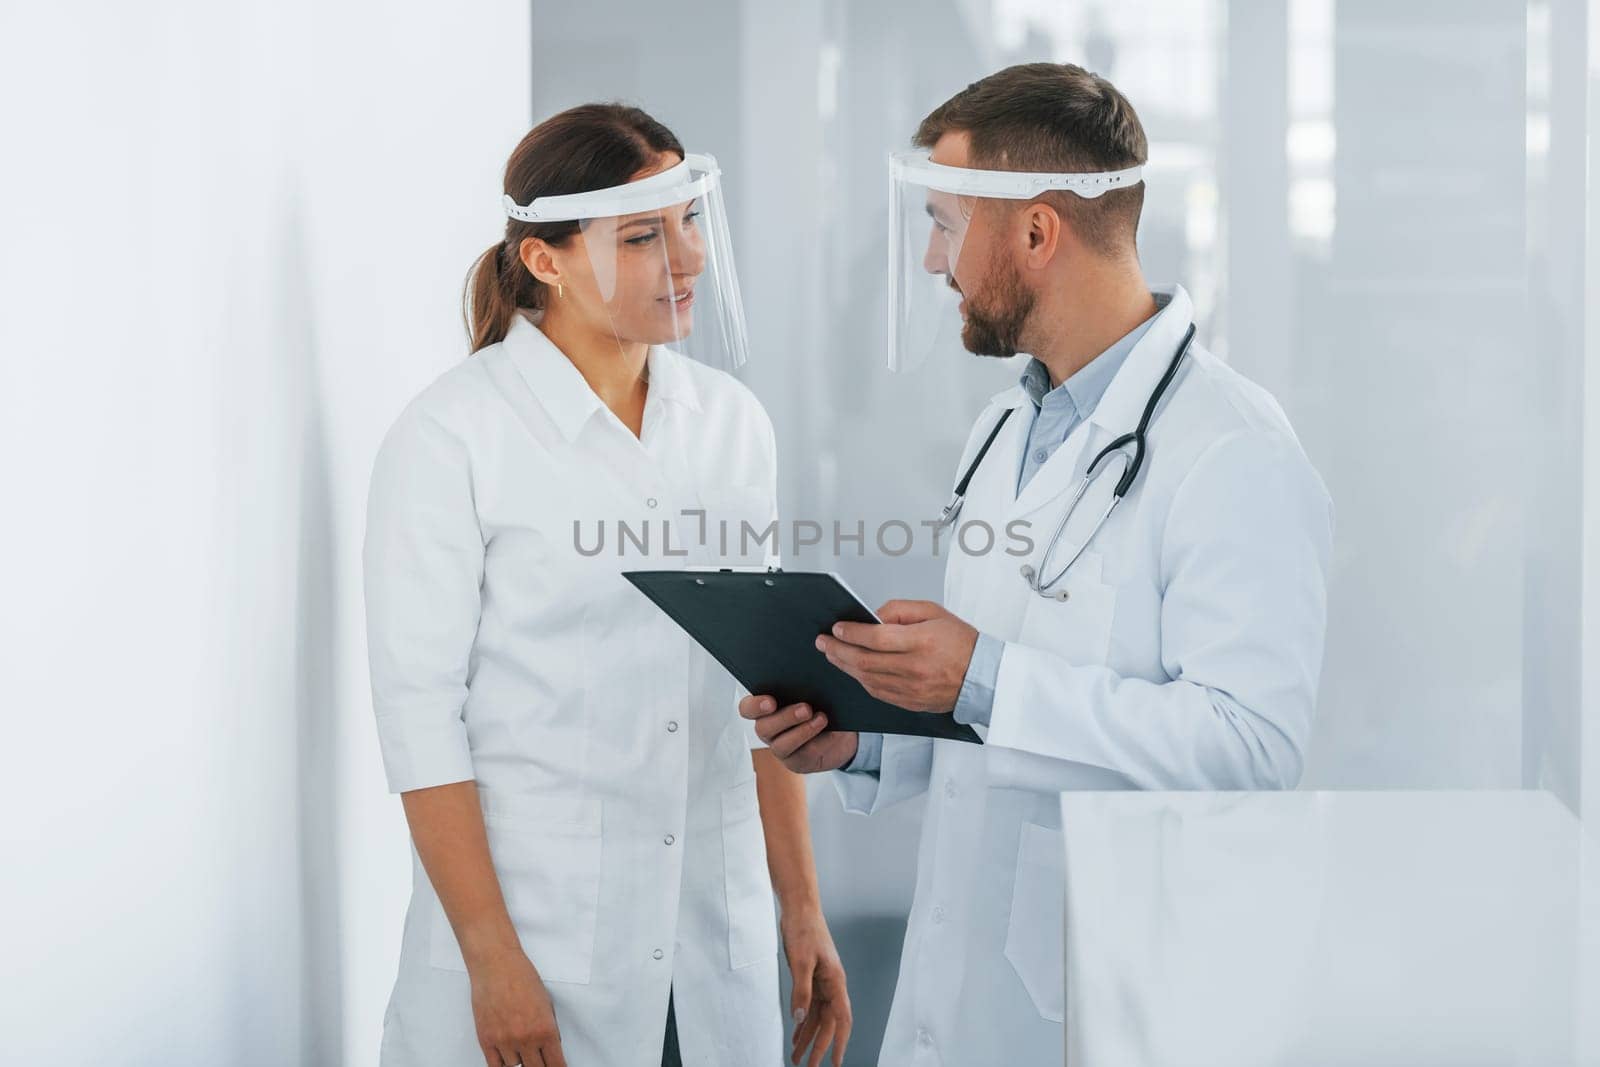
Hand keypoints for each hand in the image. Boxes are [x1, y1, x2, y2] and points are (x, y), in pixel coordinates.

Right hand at [467, 944, 566, 1066]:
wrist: (496, 964)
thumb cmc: (522, 977)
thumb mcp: (546, 1003)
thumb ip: (549, 1028)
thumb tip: (551, 1048)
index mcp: (545, 1029)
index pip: (556, 1064)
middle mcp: (526, 1039)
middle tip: (540, 1062)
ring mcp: (504, 1041)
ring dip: (520, 1062)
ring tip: (522, 1054)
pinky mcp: (486, 1040)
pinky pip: (495, 1066)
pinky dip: (503, 1064)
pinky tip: (507, 1060)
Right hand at [740, 694, 859, 773]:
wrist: (839, 733)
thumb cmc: (821, 705)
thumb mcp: (813, 691)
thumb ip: (804, 685)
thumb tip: (813, 677)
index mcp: (765, 708)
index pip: (748, 708)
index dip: (755, 706)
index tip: (771, 701)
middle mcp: (769, 729)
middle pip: (764, 727)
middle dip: (785, 717)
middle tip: (806, 708)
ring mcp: (781, 748)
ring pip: (781, 745)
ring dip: (802, 731)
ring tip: (822, 718)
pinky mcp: (797, 762)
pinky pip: (805, 755)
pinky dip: (821, 742)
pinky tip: (833, 732)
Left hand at [781, 907, 851, 1066]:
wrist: (800, 908)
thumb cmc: (804, 930)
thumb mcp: (800, 962)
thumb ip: (801, 991)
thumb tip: (799, 1019)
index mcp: (835, 982)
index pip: (841, 1020)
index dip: (839, 1043)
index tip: (835, 1063)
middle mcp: (832, 985)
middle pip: (828, 1023)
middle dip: (818, 1047)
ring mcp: (822, 982)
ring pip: (817, 1017)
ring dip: (808, 1037)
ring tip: (796, 1056)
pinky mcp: (811, 978)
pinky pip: (809, 1006)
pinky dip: (803, 1022)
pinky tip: (796, 1034)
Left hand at [814, 599, 978, 713]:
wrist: (983, 677)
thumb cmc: (961, 642)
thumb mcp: (933, 612)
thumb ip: (900, 610)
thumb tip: (872, 616)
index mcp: (921, 642)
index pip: (876, 637)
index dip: (851, 633)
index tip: (836, 627)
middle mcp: (914, 668)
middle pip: (864, 661)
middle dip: (838, 650)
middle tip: (822, 642)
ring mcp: (911, 689)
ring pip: (867, 679)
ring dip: (845, 666)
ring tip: (832, 654)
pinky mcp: (910, 703)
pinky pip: (877, 692)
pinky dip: (861, 680)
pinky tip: (852, 670)